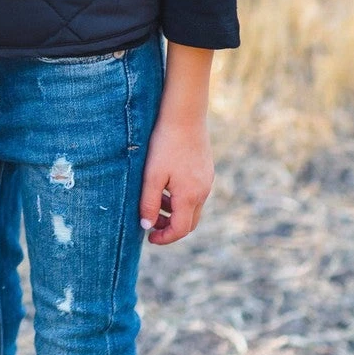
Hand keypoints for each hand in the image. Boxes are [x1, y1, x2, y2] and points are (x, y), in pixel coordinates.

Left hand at [139, 43, 214, 246]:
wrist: (185, 116)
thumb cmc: (165, 145)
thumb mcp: (152, 176)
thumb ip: (149, 203)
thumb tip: (146, 226)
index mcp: (190, 196)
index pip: (181, 229)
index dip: (165, 238)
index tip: (149, 238)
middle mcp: (203, 192)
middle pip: (190, 222)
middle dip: (171, 228)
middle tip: (151, 225)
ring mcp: (207, 180)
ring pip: (193, 207)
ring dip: (175, 212)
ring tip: (156, 203)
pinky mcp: (206, 170)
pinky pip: (196, 193)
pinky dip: (181, 199)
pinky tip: (167, 186)